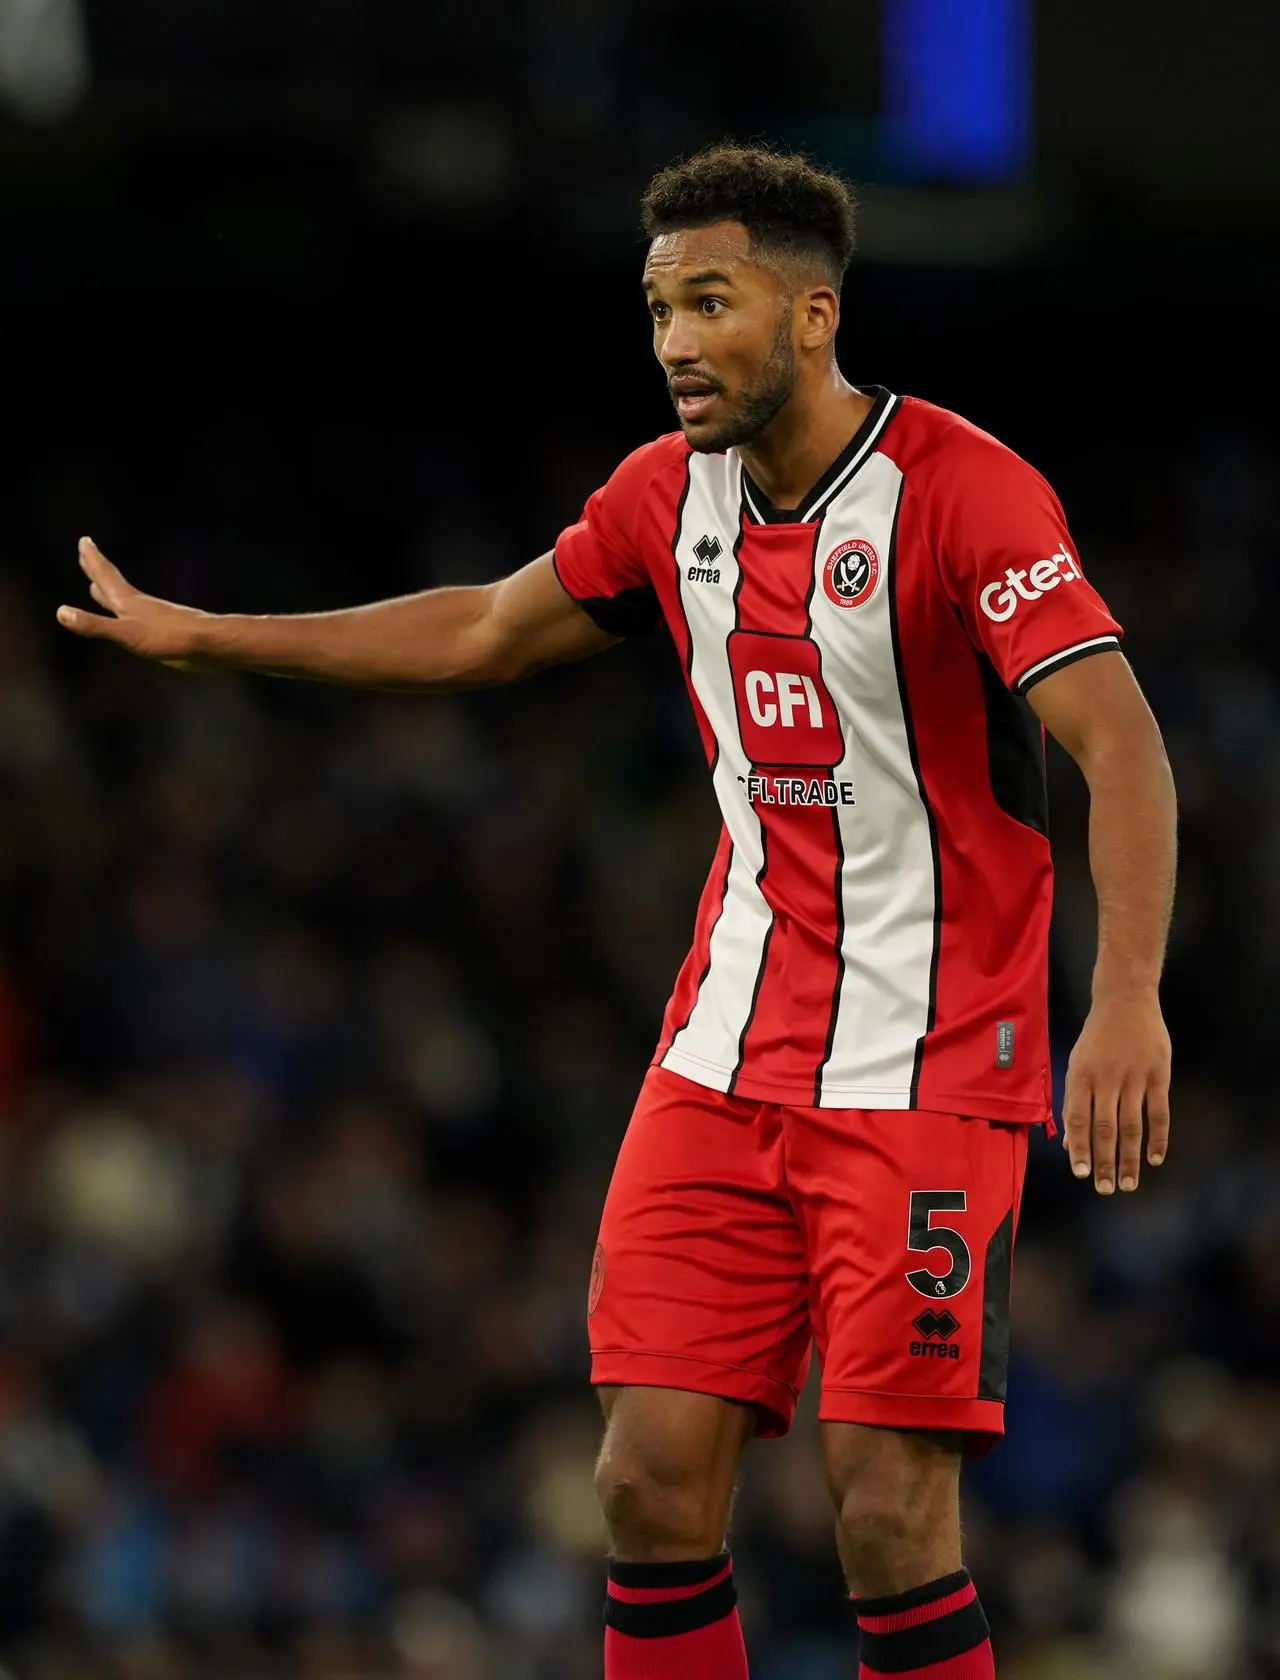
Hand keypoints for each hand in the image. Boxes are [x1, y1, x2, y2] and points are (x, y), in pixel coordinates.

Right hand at [57, 538, 214, 669]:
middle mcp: (139, 605)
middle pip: (113, 583)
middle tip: (87, 554)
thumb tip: (61, 612)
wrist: (210, 646)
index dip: (93, 560)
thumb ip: (95, 625)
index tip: (84, 541)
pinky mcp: (164, 634)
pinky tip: (132, 621)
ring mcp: (153, 618)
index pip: (105, 575)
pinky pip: (137, 619)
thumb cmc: (170, 638)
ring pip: (125, 601)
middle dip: (97, 570)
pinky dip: (126, 614)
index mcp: (128, 602)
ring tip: (98, 588)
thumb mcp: (126, 634)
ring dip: (109, 592)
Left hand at [1062, 992, 1170, 1193]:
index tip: (1080, 1174)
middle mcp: (1105, 1078)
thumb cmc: (1097, 1037)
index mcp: (1080, 1075)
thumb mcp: (1076, 1063)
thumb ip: (1073, 1102)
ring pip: (1131, 1125)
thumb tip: (1068, 1143)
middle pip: (1105, 1128)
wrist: (1125, 998)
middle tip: (1105, 1189)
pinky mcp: (1158, 1074)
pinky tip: (1155, 1159)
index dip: (1079, 1148)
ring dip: (1129, 1157)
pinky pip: (1159, 1112)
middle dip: (1104, 1161)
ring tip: (1128, 1183)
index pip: (1078, 1119)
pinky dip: (1158, 1138)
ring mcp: (1134, 1077)